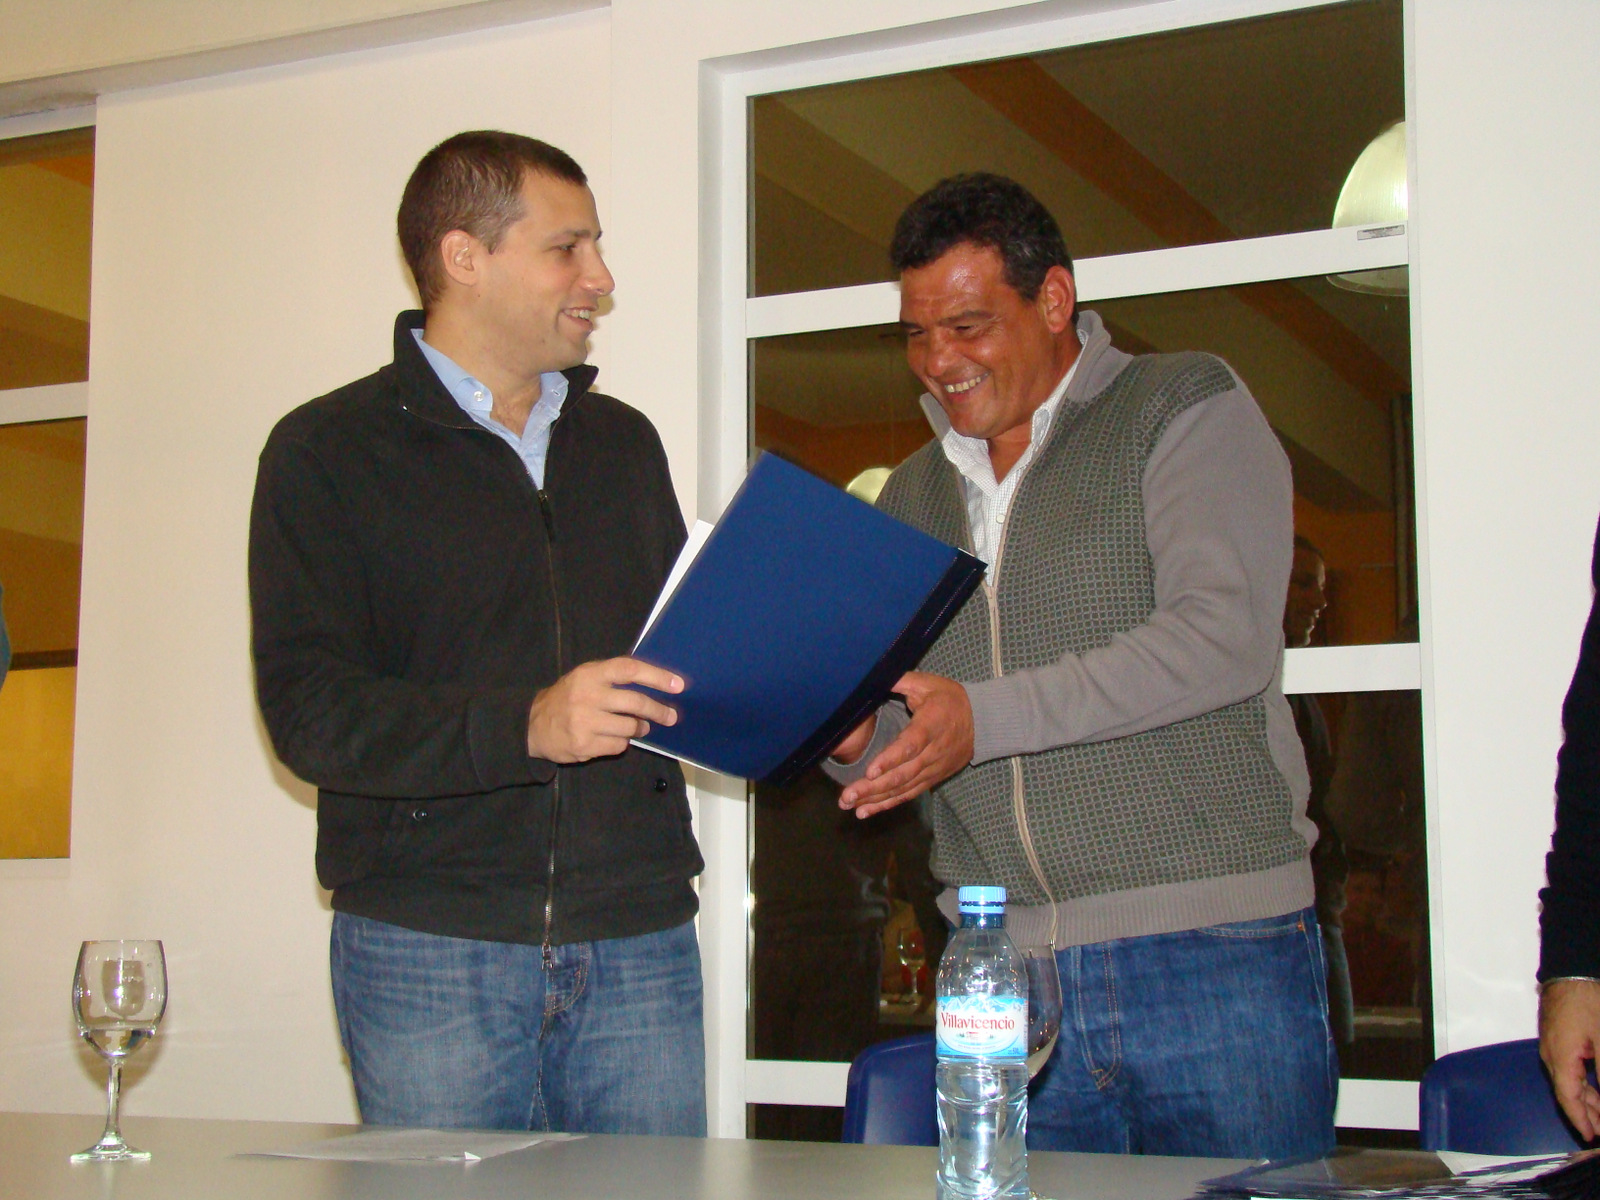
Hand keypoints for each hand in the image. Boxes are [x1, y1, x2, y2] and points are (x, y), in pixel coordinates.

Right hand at [528, 657, 682, 763]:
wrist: (533, 725)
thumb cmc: (567, 698)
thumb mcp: (585, 678)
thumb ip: (613, 678)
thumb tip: (655, 684)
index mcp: (590, 674)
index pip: (630, 670)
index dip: (657, 676)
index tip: (677, 685)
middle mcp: (588, 696)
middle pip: (635, 702)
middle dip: (658, 710)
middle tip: (670, 716)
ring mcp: (585, 722)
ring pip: (630, 727)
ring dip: (639, 728)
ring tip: (639, 727)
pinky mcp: (584, 745)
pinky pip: (619, 745)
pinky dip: (623, 742)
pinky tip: (614, 737)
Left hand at [839, 671, 972, 818]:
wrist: (982, 721)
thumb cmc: (950, 699)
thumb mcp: (928, 683)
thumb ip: (900, 680)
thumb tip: (872, 675)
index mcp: (931, 725)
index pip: (911, 745)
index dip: (891, 759)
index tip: (870, 771)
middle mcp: (933, 751)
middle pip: (903, 774)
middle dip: (874, 787)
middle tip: (847, 796)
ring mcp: (933, 768)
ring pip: (903, 788)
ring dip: (876, 799)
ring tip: (850, 805)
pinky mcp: (932, 778)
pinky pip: (909, 794)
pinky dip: (887, 804)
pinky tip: (866, 811)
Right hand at [1539, 977, 1599, 1140]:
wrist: (1573, 967)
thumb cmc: (1587, 1000)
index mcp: (1560, 1057)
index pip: (1569, 1098)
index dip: (1582, 1121)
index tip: (1591, 1138)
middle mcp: (1551, 1053)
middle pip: (1568, 1091)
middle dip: (1587, 1113)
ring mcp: (1553, 1042)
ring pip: (1569, 1079)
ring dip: (1586, 1098)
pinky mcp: (1559, 1033)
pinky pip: (1569, 1065)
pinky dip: (1582, 1081)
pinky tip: (1594, 1084)